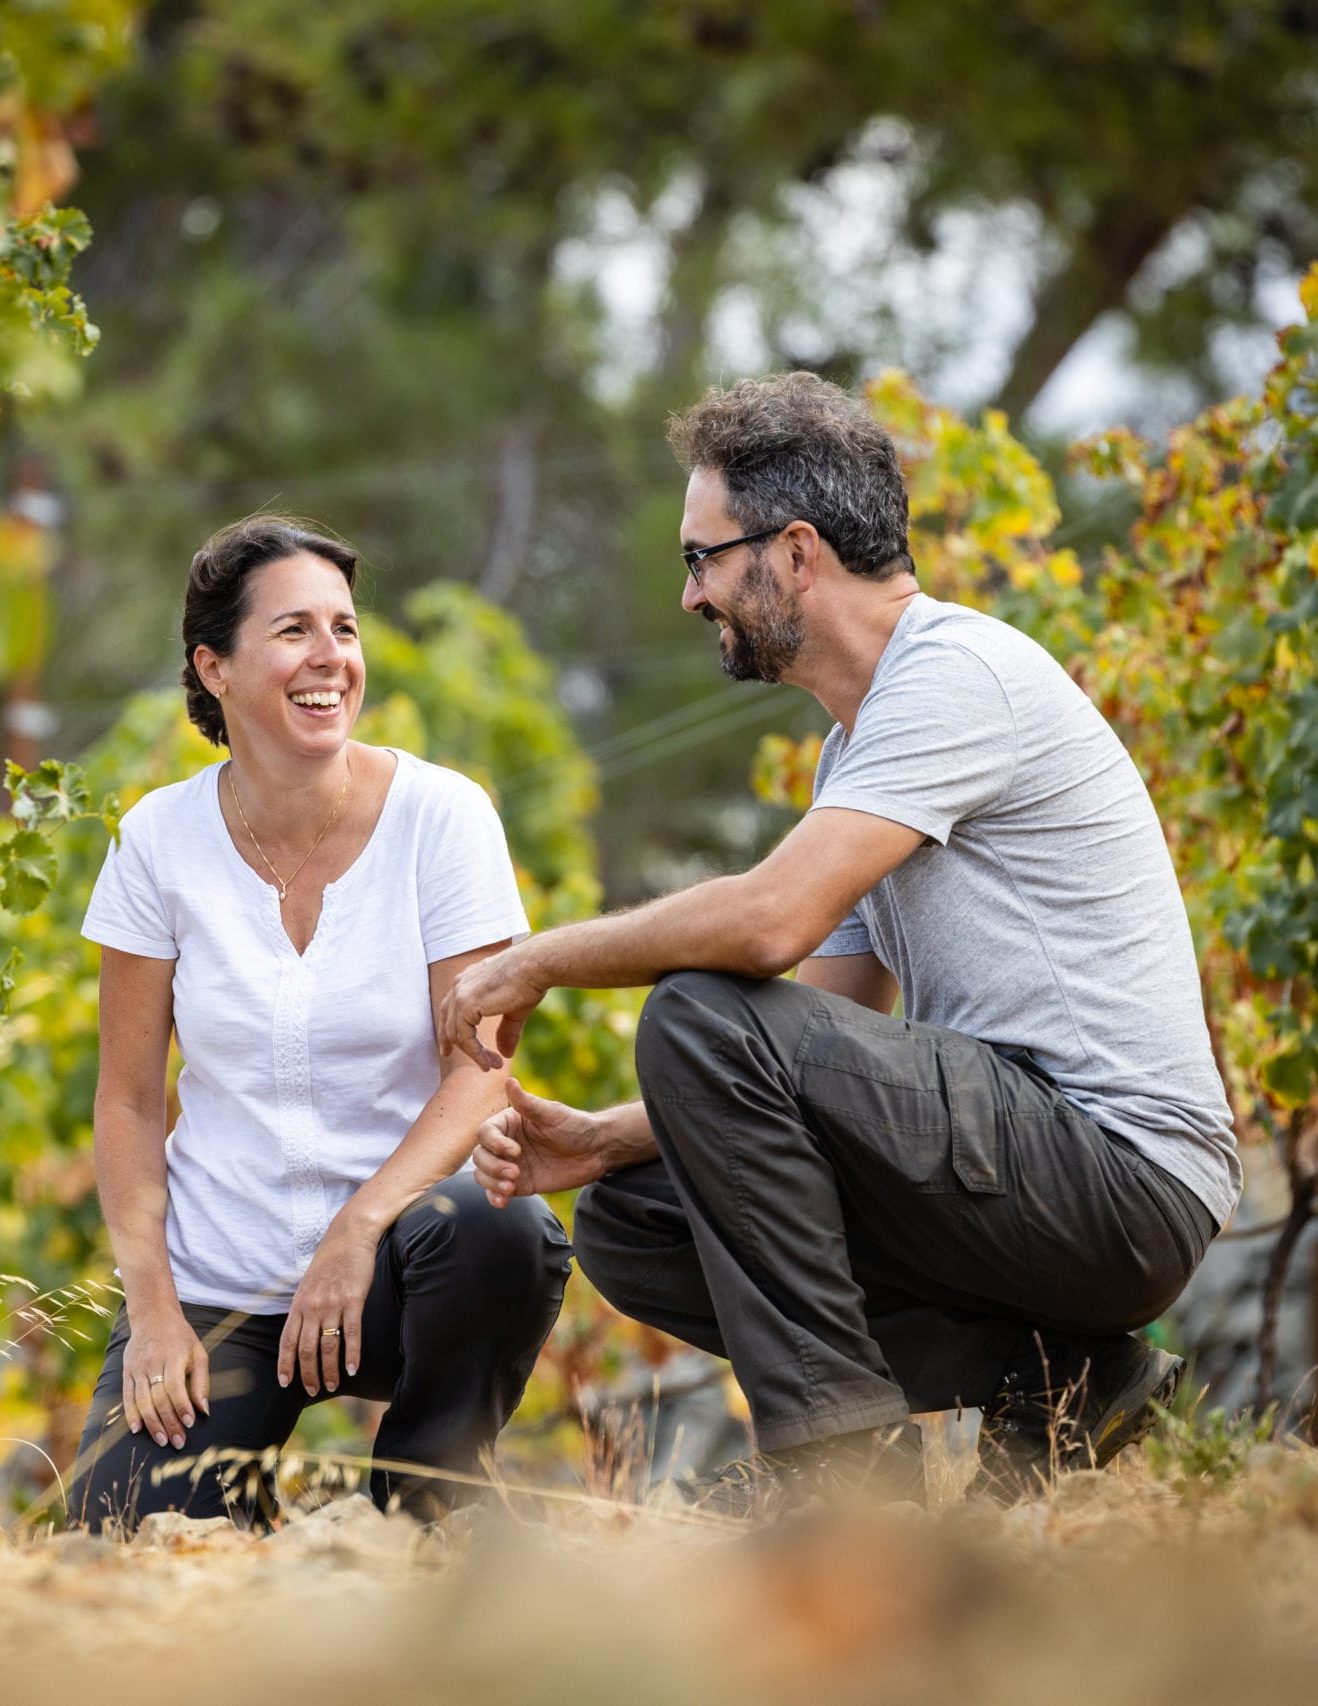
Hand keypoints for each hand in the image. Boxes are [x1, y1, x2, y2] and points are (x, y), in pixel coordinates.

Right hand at [122, 1310, 208, 1449]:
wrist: (153, 1316)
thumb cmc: (180, 1337)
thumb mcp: (198, 1353)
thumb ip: (201, 1382)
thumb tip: (204, 1410)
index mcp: (172, 1357)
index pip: (175, 1387)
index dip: (182, 1407)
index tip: (189, 1424)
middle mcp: (152, 1363)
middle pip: (158, 1398)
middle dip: (169, 1422)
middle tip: (177, 1441)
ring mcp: (137, 1368)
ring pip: (142, 1400)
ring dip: (152, 1423)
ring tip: (162, 1440)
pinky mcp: (126, 1371)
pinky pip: (127, 1397)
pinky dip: (132, 1414)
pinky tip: (137, 1429)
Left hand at [277, 1222, 378, 1395]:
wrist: (349, 1236)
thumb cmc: (330, 1260)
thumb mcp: (308, 1283)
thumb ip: (304, 1307)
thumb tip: (302, 1331)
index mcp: (298, 1303)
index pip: (287, 1341)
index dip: (285, 1364)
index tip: (286, 1382)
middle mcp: (312, 1306)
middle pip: (306, 1350)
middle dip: (308, 1374)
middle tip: (313, 1391)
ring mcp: (333, 1304)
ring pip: (328, 1346)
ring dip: (329, 1370)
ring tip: (334, 1385)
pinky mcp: (353, 1300)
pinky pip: (351, 1334)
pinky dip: (352, 1355)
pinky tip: (353, 1368)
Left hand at [438, 943, 545, 1069]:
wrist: (535, 966)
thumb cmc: (530, 980)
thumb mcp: (515, 1009)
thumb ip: (506, 1030)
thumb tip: (506, 1053)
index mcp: (468, 980)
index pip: (450, 1009)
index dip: (449, 1031)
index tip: (449, 1051)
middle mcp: (460, 985)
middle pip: (448, 1023)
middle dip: (460, 1048)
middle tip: (479, 1065)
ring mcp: (460, 994)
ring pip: (456, 1034)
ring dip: (474, 1054)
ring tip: (492, 1066)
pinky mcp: (466, 1005)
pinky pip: (465, 1038)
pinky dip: (476, 1053)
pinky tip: (488, 1062)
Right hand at [473, 1078, 607, 1205]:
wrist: (595, 1151)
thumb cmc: (574, 1126)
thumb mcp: (552, 1114)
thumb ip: (527, 1103)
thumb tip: (509, 1080)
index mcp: (509, 1123)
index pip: (485, 1133)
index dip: (494, 1144)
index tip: (515, 1151)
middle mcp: (505, 1143)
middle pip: (480, 1155)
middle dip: (492, 1166)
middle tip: (515, 1173)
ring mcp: (510, 1164)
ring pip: (483, 1174)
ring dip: (491, 1182)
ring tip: (511, 1187)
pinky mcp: (519, 1184)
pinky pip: (496, 1192)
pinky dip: (494, 1197)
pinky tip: (503, 1201)